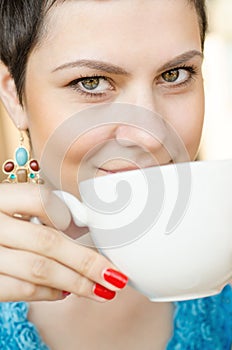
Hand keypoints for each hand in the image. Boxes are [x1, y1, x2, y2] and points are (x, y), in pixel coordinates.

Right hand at [0, 183, 127, 301]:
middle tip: (114, 275)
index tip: (94, 229)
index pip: (40, 198)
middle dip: (86, 262)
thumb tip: (84, 225)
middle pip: (47, 242)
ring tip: (99, 289)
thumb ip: (39, 209)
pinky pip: (20, 290)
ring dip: (74, 282)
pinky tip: (64, 292)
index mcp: (0, 198)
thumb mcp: (10, 205)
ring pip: (37, 270)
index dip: (69, 215)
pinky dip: (47, 293)